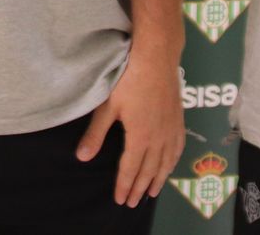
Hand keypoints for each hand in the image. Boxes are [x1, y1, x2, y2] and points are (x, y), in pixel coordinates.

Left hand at [75, 55, 183, 207]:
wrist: (156, 56)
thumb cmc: (128, 78)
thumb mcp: (107, 106)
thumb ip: (96, 134)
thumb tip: (82, 157)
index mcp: (141, 137)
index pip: (130, 168)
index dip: (124, 186)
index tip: (120, 200)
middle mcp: (159, 137)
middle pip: (149, 170)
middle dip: (140, 188)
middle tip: (133, 203)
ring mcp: (171, 129)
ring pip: (165, 162)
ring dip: (158, 179)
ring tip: (152, 193)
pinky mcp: (178, 119)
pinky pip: (178, 148)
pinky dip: (173, 162)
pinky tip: (170, 165)